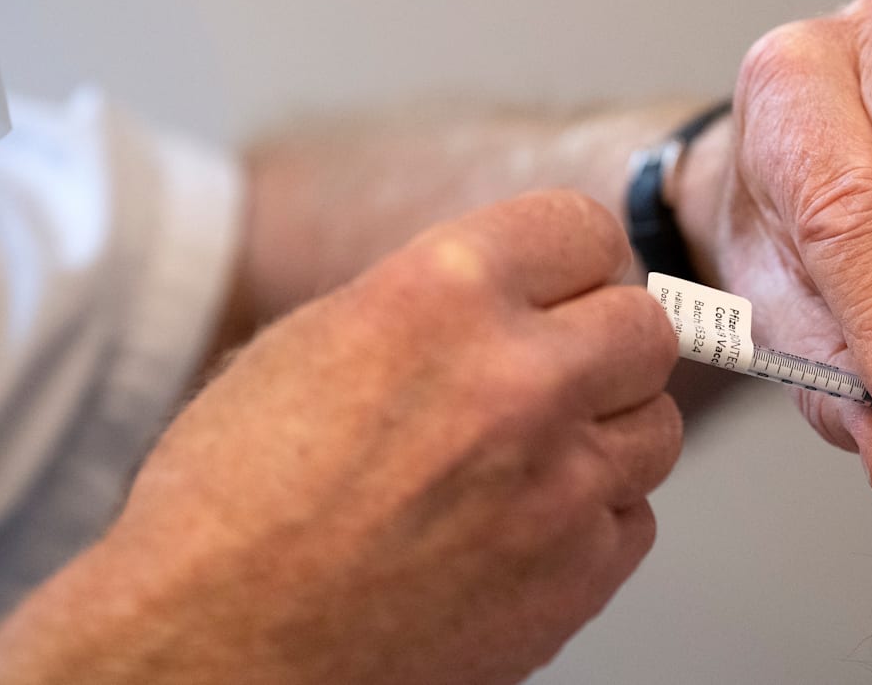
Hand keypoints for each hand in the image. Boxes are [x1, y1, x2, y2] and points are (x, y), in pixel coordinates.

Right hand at [0, 191, 681, 684]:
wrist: (215, 643)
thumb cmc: (233, 505)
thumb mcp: (312, 344)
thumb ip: (435, 305)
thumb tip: (514, 298)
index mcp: (443, 293)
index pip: (584, 228)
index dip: (570, 261)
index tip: (567, 284)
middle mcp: (519, 378)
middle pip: (644, 326)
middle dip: (604, 345)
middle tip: (559, 373)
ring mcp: (562, 482)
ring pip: (656, 425)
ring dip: (606, 434)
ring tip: (528, 461)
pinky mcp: (579, 573)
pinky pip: (633, 518)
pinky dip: (591, 520)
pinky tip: (520, 528)